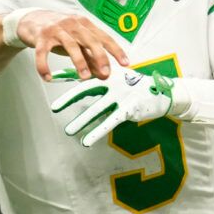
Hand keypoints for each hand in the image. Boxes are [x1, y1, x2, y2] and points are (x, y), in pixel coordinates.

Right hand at [15, 10, 128, 80]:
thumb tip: (105, 73)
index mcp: (84, 24)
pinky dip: (44, 65)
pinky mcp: (41, 37)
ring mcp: (56, 29)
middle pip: (89, 39)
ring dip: (79, 61)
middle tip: (105, 72)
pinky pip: (43, 53)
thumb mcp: (77, 42)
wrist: (32, 20)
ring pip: (70, 45)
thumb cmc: (59, 31)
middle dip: (99, 56)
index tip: (125, 63)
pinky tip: (47, 76)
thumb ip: (90, 57)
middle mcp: (72, 24)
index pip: (104, 37)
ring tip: (84, 76)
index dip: (116, 50)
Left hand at [50, 67, 173, 146]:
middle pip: (86, 88)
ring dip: (82, 121)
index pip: (84, 71)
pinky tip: (87, 141)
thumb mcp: (116, 77)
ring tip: (69, 131)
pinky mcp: (129, 109)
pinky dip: (97, 132)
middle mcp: (112, 81)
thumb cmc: (136, 85)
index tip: (50, 76)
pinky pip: (110, 122)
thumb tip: (77, 76)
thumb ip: (97, 77)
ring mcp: (121, 95)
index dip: (67, 73)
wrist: (163, 92)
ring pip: (97, 109)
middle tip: (54, 107)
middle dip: (69, 98)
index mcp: (107, 71)